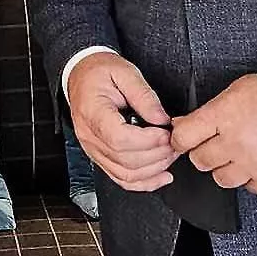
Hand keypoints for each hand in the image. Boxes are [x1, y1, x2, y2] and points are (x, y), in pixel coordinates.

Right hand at [67, 52, 176, 191]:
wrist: (81, 75)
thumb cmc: (100, 73)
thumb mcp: (125, 73)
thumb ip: (144, 96)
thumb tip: (162, 119)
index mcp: (93, 112)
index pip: (119, 138)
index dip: (147, 140)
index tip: (165, 132)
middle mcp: (90, 135)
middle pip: (125, 160)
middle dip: (157, 154)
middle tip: (174, 142)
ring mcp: (93, 149)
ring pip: (124, 174)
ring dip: (153, 169)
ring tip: (170, 154)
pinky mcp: (100, 156)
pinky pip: (120, 177)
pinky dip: (143, 182)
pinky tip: (160, 176)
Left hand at [169, 73, 256, 193]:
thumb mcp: (238, 90)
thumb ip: (209, 111)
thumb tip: (182, 124)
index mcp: (224, 115)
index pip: (183, 137)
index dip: (180, 138)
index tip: (184, 139)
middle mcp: (236, 142)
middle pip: (200, 161)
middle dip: (206, 152)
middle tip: (218, 143)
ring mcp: (255, 164)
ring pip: (223, 178)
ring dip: (228, 167)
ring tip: (241, 151)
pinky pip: (251, 187)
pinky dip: (254, 177)